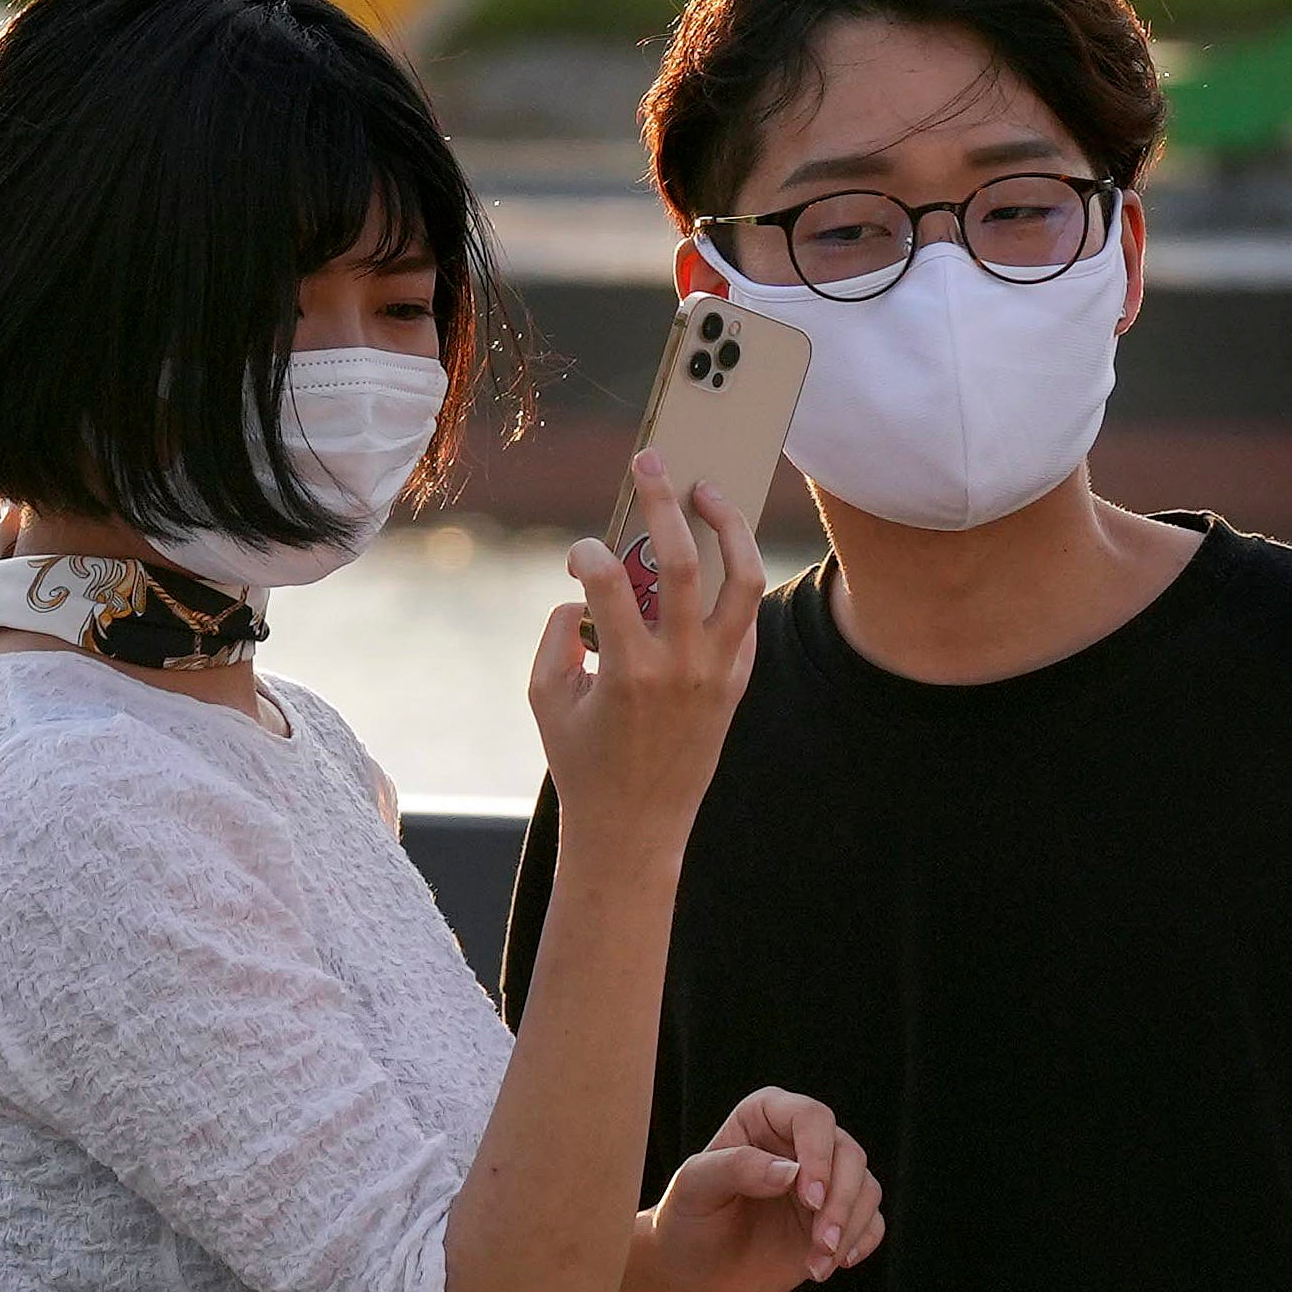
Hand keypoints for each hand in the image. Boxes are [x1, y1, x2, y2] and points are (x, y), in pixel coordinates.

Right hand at [528, 457, 761, 860]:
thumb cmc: (582, 762)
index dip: (586, 554)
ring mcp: (716, 674)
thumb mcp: (546, 698)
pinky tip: (717, 552)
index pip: (607, 581)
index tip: (578, 556)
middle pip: (679, 562)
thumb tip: (580, 591)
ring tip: (708, 491)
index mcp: (627, 671)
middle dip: (663, 501)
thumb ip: (555, 635)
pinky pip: (745, 618)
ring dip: (727, 526)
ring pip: (740, 580)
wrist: (635, 829)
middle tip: (651, 461)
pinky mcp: (736, 683)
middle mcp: (679, 667)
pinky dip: (734, 578)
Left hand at [642, 1087, 882, 1291]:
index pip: (812, 1118)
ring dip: (850, 1227)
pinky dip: (860, 1243)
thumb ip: (737, 1168)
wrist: (692, 1272)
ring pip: (866, 1187)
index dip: (818, 1155)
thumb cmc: (687, 1219)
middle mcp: (800, 1143)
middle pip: (849, 1153)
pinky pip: (870, 1221)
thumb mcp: (696, 1187)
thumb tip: (792, 1172)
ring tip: (818, 1264)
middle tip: (822, 1243)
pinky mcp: (834, 1219)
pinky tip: (831, 1265)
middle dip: (841, 1201)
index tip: (809, 1199)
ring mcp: (822, 1182)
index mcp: (766, 1117)